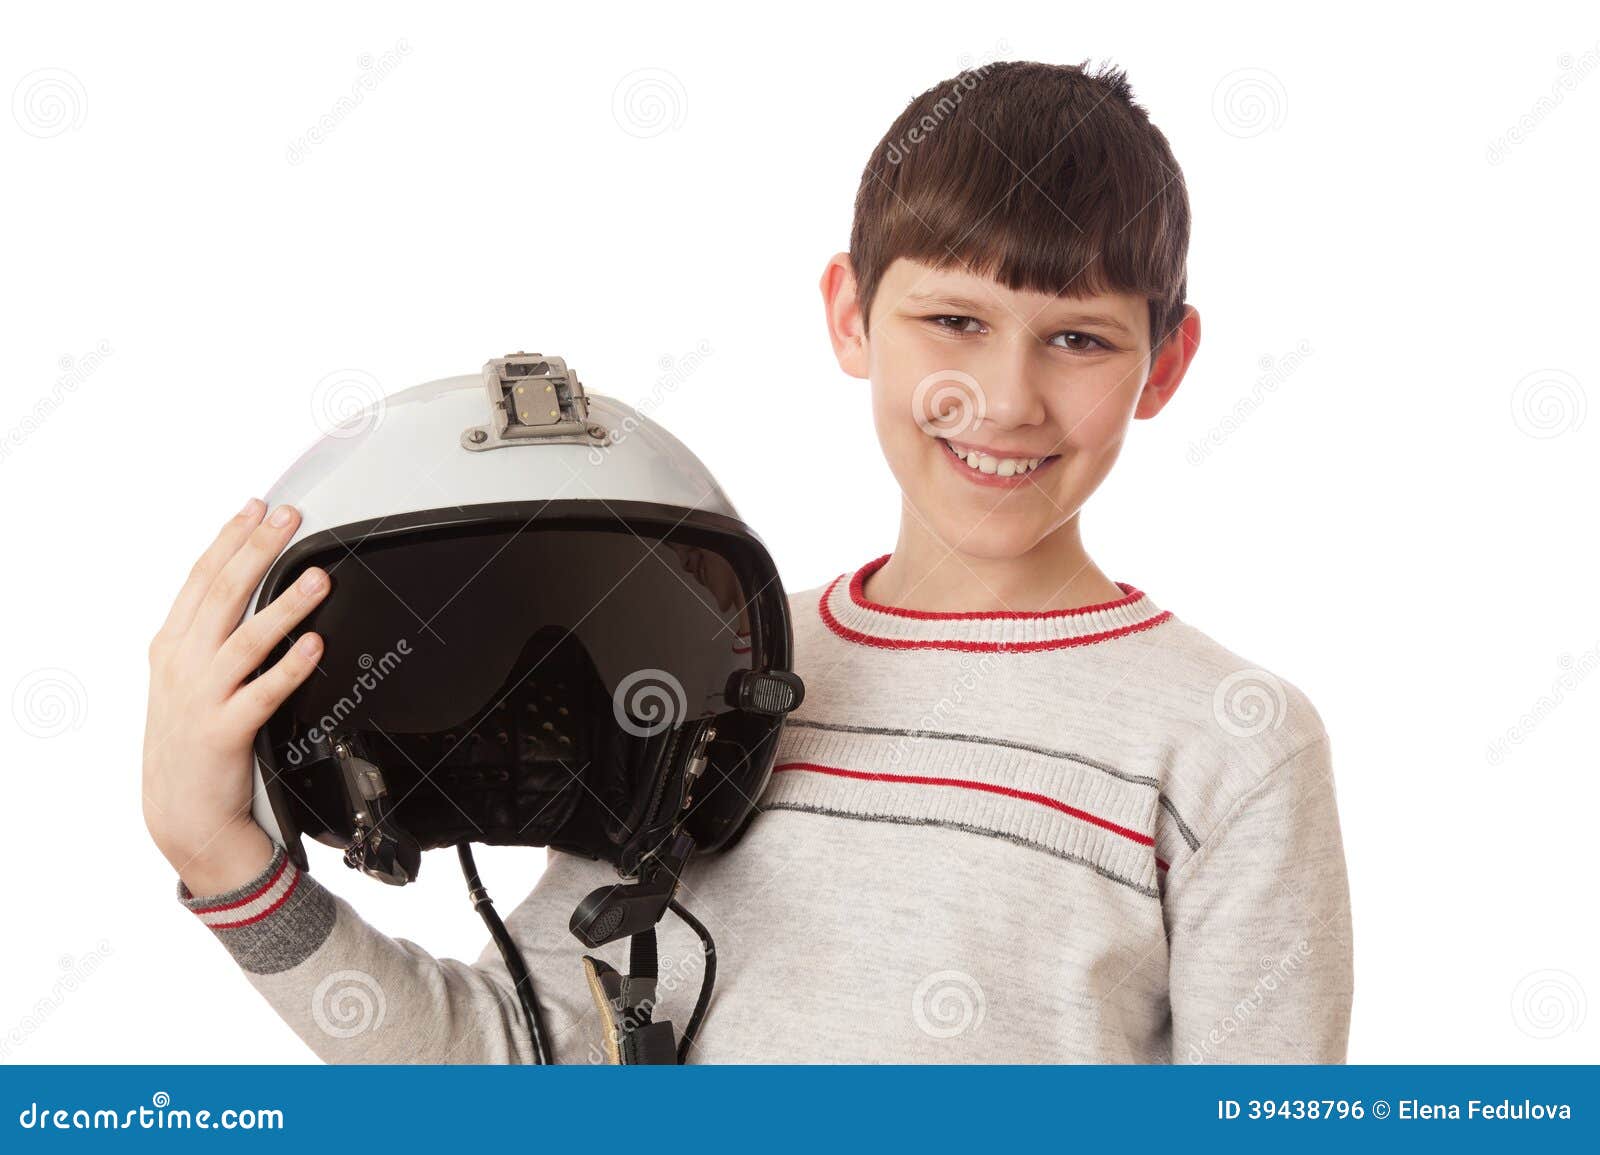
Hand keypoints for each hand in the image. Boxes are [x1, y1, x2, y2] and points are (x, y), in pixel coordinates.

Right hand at [142, 499, 328, 895]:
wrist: (181, 811)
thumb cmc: (191, 738)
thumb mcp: (184, 677)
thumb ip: (206, 634)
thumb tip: (239, 583)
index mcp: (172, 646)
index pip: (202, 579)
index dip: (231, 539)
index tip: (258, 507)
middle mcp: (183, 665)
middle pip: (223, 595)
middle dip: (259, 550)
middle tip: (291, 518)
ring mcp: (202, 697)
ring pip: (247, 640)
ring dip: (286, 605)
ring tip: (318, 577)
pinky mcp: (225, 732)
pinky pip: (264, 694)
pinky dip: (290, 667)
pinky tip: (315, 646)